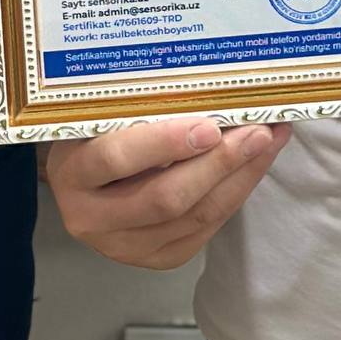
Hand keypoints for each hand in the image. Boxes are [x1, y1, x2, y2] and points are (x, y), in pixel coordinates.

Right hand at [47, 115, 290, 270]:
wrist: (81, 180)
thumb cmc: (94, 133)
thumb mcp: (99, 115)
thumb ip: (135, 106)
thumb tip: (202, 80)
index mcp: (72, 173)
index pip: (116, 158)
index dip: (164, 144)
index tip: (209, 125)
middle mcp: (91, 218)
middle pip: (164, 198)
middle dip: (219, 164)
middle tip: (258, 131)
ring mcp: (124, 247)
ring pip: (192, 218)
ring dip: (238, 179)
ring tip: (268, 142)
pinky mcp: (155, 258)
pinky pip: (203, 230)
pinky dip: (233, 196)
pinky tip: (252, 167)